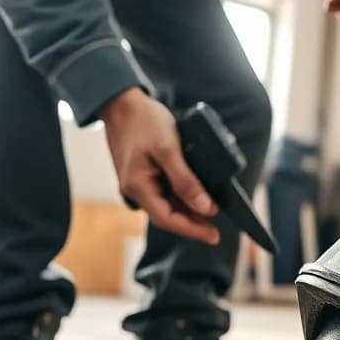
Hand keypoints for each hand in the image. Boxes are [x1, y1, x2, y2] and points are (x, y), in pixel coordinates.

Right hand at [99, 87, 219, 243]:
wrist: (122, 102)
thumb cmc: (144, 121)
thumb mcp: (168, 149)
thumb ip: (185, 180)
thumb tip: (205, 207)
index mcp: (138, 186)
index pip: (167, 220)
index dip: (192, 230)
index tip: (214, 236)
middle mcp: (135, 190)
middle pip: (167, 216)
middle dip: (192, 224)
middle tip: (216, 230)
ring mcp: (137, 183)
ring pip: (166, 205)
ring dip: (187, 211)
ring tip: (211, 213)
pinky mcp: (142, 174)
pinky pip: (163, 192)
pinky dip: (180, 197)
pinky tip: (196, 195)